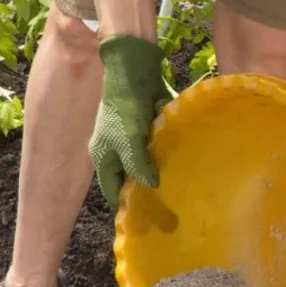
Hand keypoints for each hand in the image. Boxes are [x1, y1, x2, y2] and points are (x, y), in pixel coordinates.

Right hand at [89, 35, 171, 209]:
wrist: (134, 68)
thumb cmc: (125, 109)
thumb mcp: (130, 143)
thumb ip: (139, 167)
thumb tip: (152, 185)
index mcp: (104, 158)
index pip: (114, 191)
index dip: (128, 205)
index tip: (147, 218)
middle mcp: (115, 150)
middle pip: (130, 178)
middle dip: (146, 188)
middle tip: (168, 204)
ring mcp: (130, 138)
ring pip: (145, 163)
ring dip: (158, 170)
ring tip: (178, 186)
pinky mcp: (145, 127)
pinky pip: (155, 146)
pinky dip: (165, 152)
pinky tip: (182, 162)